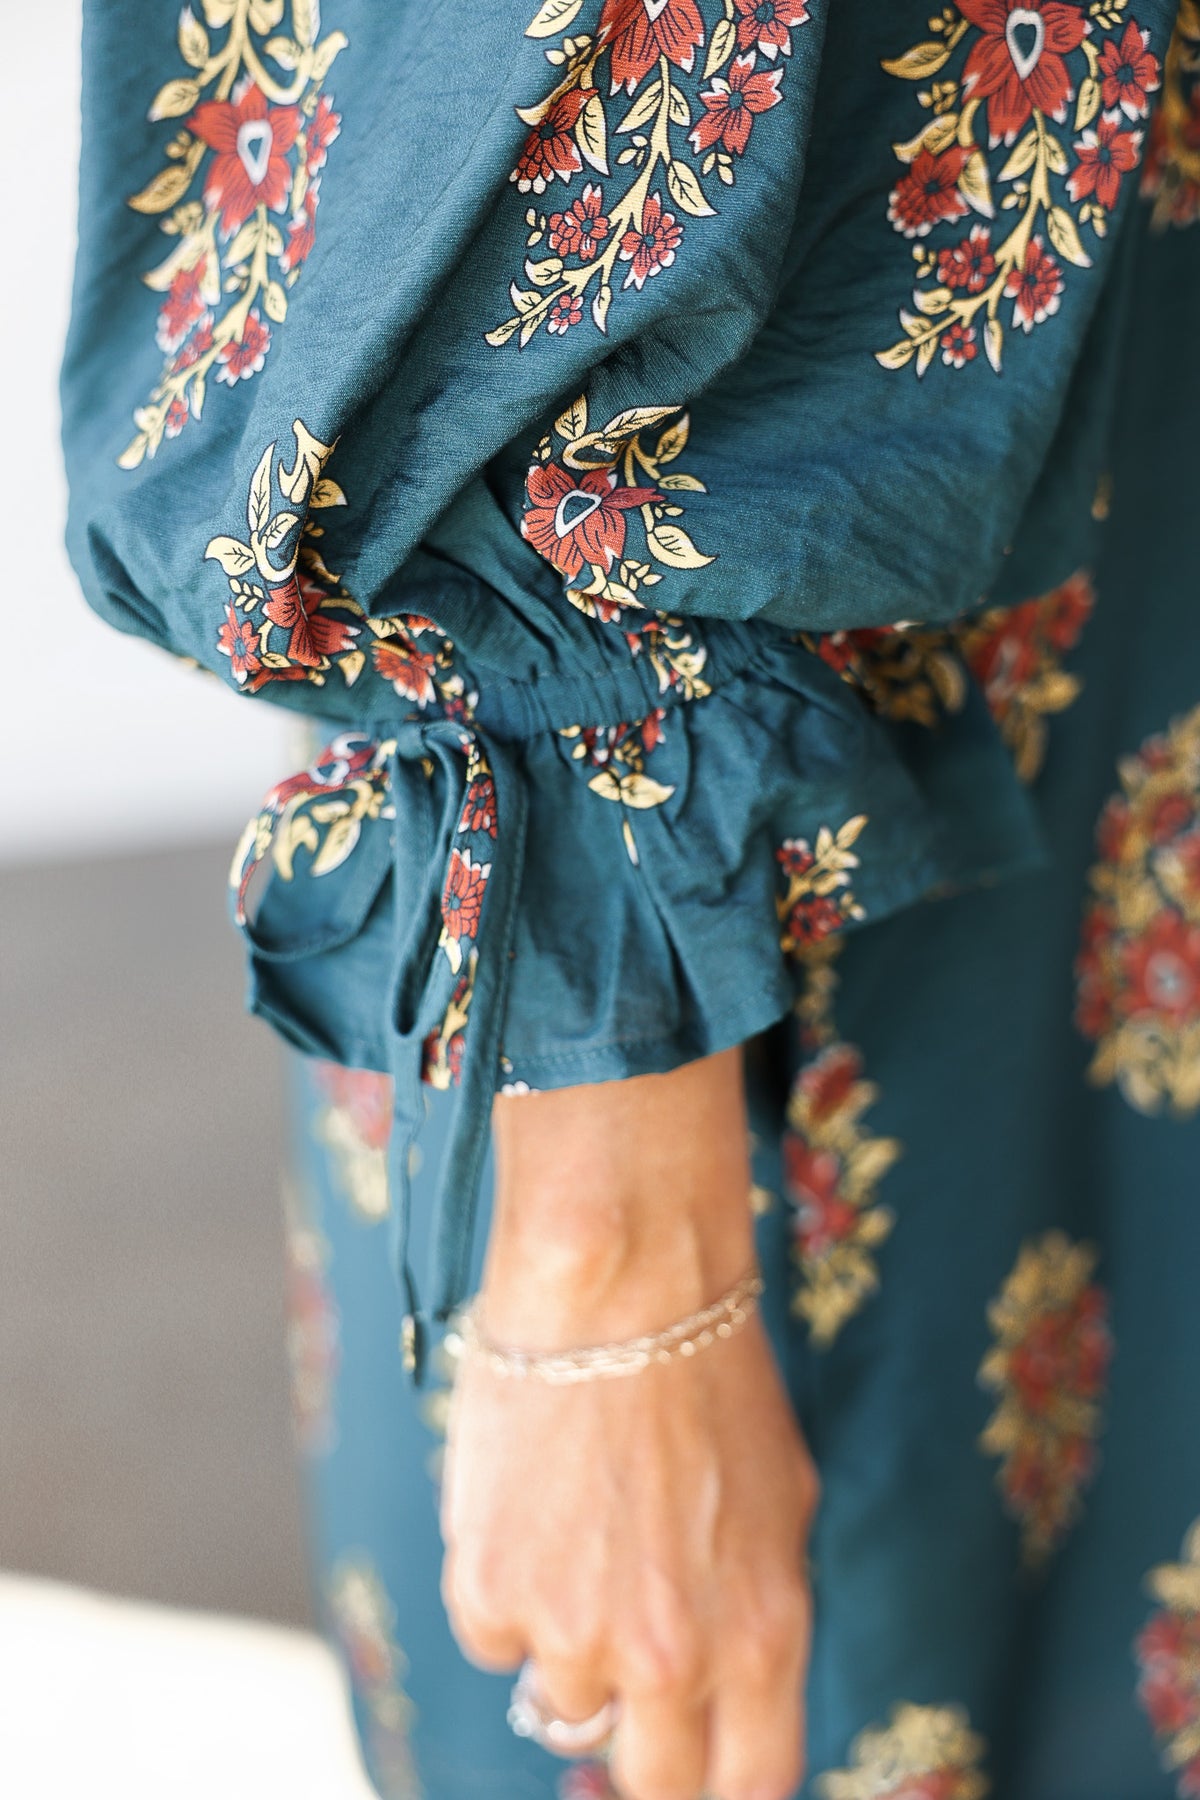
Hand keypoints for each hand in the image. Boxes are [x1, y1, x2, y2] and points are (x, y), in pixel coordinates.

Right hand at [439, 1050, 817, 1799]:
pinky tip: (532, 1506)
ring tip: (581, 1537)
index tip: (699, 1765)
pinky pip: (496, 1641)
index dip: (721, 1786)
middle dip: (643, 1748)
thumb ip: (757, 1614)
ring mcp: (574, 1636)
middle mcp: (675, 1659)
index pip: (750, 1787)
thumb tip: (729, 1687)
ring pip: (562, 1706)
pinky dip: (508, 1592)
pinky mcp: (491, 1596)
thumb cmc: (709, 1374)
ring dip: (569, 1645)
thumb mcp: (780, 1504)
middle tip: (628, 1681)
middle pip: (653, 1785)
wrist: (619, 1286)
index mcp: (765, 1637)